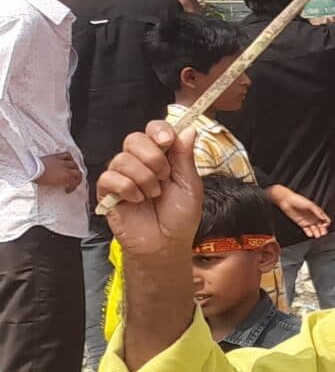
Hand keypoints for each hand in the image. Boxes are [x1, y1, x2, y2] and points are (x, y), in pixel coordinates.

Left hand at [35, 152, 80, 191]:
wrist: (30, 170)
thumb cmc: (38, 178)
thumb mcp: (51, 184)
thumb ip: (60, 183)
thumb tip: (63, 184)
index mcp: (65, 177)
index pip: (77, 181)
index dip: (74, 186)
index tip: (68, 189)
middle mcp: (66, 169)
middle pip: (78, 172)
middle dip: (77, 177)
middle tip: (73, 180)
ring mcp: (62, 162)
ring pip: (75, 163)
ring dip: (75, 167)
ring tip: (71, 170)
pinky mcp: (56, 156)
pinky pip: (67, 154)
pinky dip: (70, 158)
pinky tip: (68, 160)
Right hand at [97, 122, 203, 260]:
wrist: (166, 243)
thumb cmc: (179, 216)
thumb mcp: (190, 185)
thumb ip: (185, 157)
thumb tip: (188, 129)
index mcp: (161, 157)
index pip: (153, 130)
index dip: (158, 131)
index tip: (167, 141)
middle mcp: (139, 162)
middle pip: (134, 139)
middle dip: (153, 158)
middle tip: (164, 178)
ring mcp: (122, 176)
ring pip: (122, 159)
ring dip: (144, 179)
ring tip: (153, 195)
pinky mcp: (107, 191)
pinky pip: (109, 178)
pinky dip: (127, 189)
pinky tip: (137, 200)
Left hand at [266, 186, 331, 238]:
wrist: (287, 202)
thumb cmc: (299, 200)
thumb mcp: (310, 205)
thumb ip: (318, 212)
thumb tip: (324, 219)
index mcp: (318, 212)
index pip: (326, 220)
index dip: (326, 224)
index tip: (324, 226)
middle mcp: (314, 218)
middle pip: (321, 226)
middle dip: (323, 231)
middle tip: (322, 233)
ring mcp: (308, 221)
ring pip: (315, 229)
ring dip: (317, 233)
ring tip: (317, 235)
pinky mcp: (302, 224)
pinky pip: (307, 230)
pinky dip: (309, 233)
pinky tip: (310, 234)